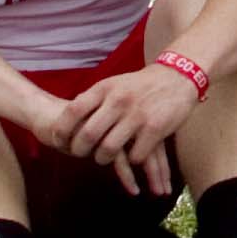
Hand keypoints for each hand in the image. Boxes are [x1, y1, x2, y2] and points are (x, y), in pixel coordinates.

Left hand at [62, 62, 196, 194]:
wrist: (178, 77)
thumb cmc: (141, 85)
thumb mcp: (114, 84)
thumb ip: (94, 99)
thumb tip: (69, 115)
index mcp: (105, 88)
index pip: (73, 111)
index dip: (62, 130)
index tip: (58, 141)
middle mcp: (119, 101)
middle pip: (88, 135)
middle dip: (80, 150)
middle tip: (81, 154)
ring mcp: (137, 115)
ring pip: (108, 149)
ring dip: (102, 158)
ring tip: (103, 158)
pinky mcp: (155, 129)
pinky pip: (134, 156)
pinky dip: (130, 161)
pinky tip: (132, 155)